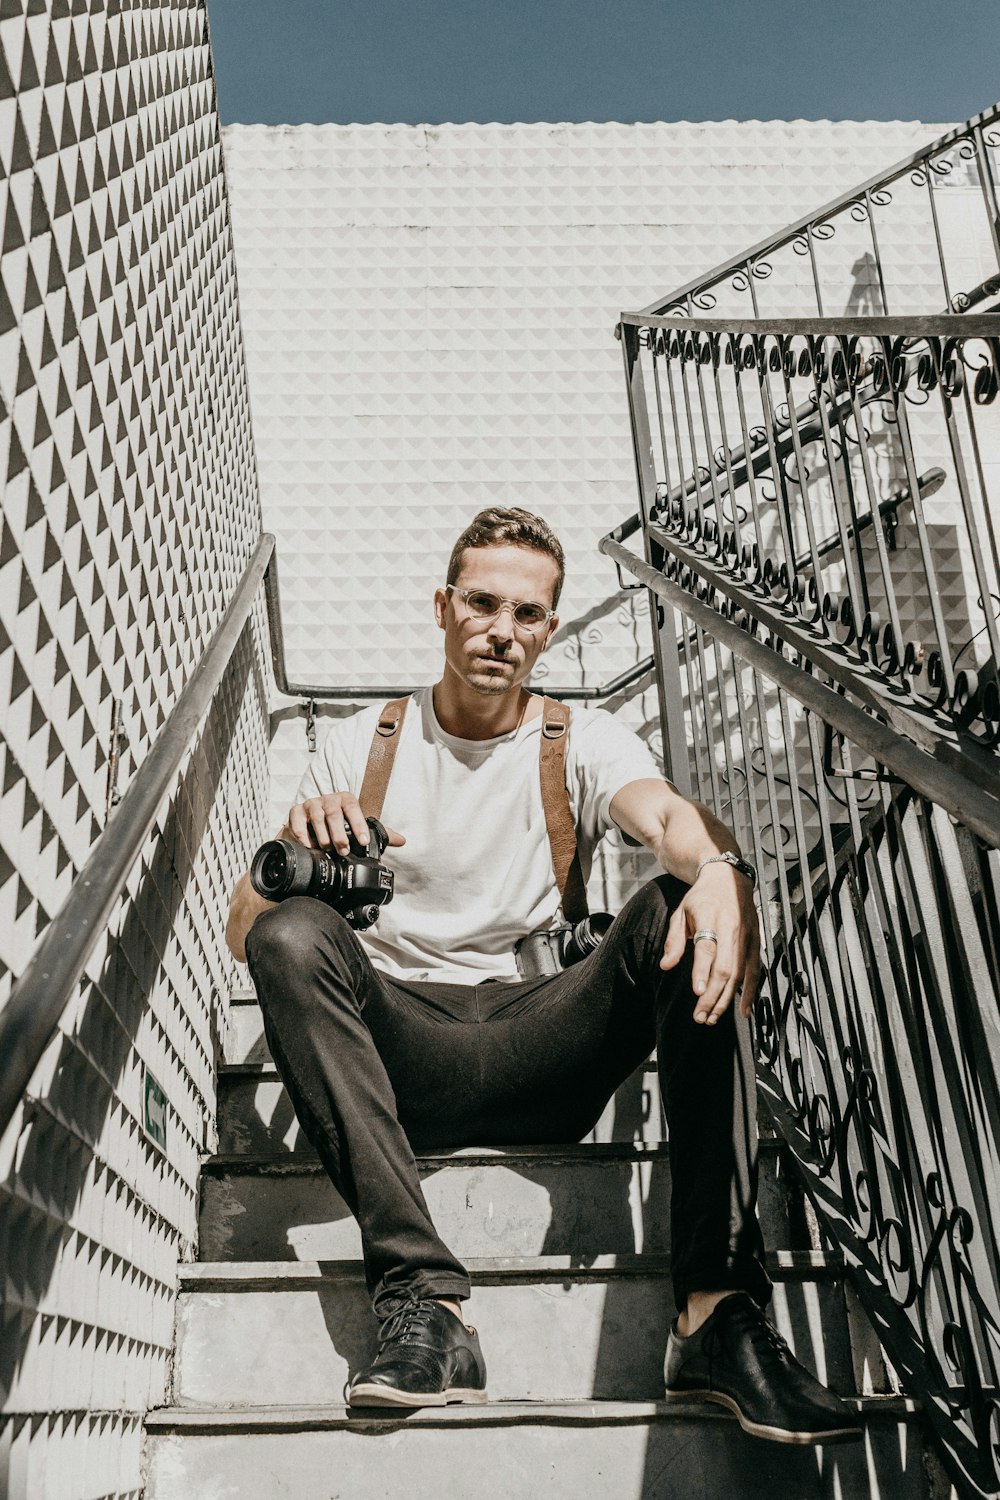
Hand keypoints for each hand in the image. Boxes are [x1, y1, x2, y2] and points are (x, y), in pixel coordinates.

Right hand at [283, 792, 405, 856]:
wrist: (312, 824)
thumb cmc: (338, 824)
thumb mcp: (358, 827)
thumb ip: (379, 833)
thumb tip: (401, 840)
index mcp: (345, 800)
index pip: (354, 808)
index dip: (359, 825)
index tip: (363, 842)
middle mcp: (328, 799)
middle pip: (333, 813)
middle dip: (339, 834)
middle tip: (343, 851)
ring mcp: (311, 804)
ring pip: (316, 817)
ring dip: (323, 835)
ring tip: (327, 850)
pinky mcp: (296, 811)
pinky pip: (297, 820)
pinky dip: (302, 833)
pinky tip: (308, 845)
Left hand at [659, 864, 760, 1022]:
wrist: (728, 878)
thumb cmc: (701, 898)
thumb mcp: (680, 912)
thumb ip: (673, 940)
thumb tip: (665, 966)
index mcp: (709, 916)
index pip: (707, 947)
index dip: (703, 971)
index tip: (698, 992)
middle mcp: (731, 927)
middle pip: (726, 966)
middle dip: (713, 995)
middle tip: (700, 1017)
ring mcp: (747, 935)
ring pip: (740, 973)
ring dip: (727, 999)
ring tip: (712, 1017)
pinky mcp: (757, 941)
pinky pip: (755, 970)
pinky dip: (751, 992)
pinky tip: (743, 1010)